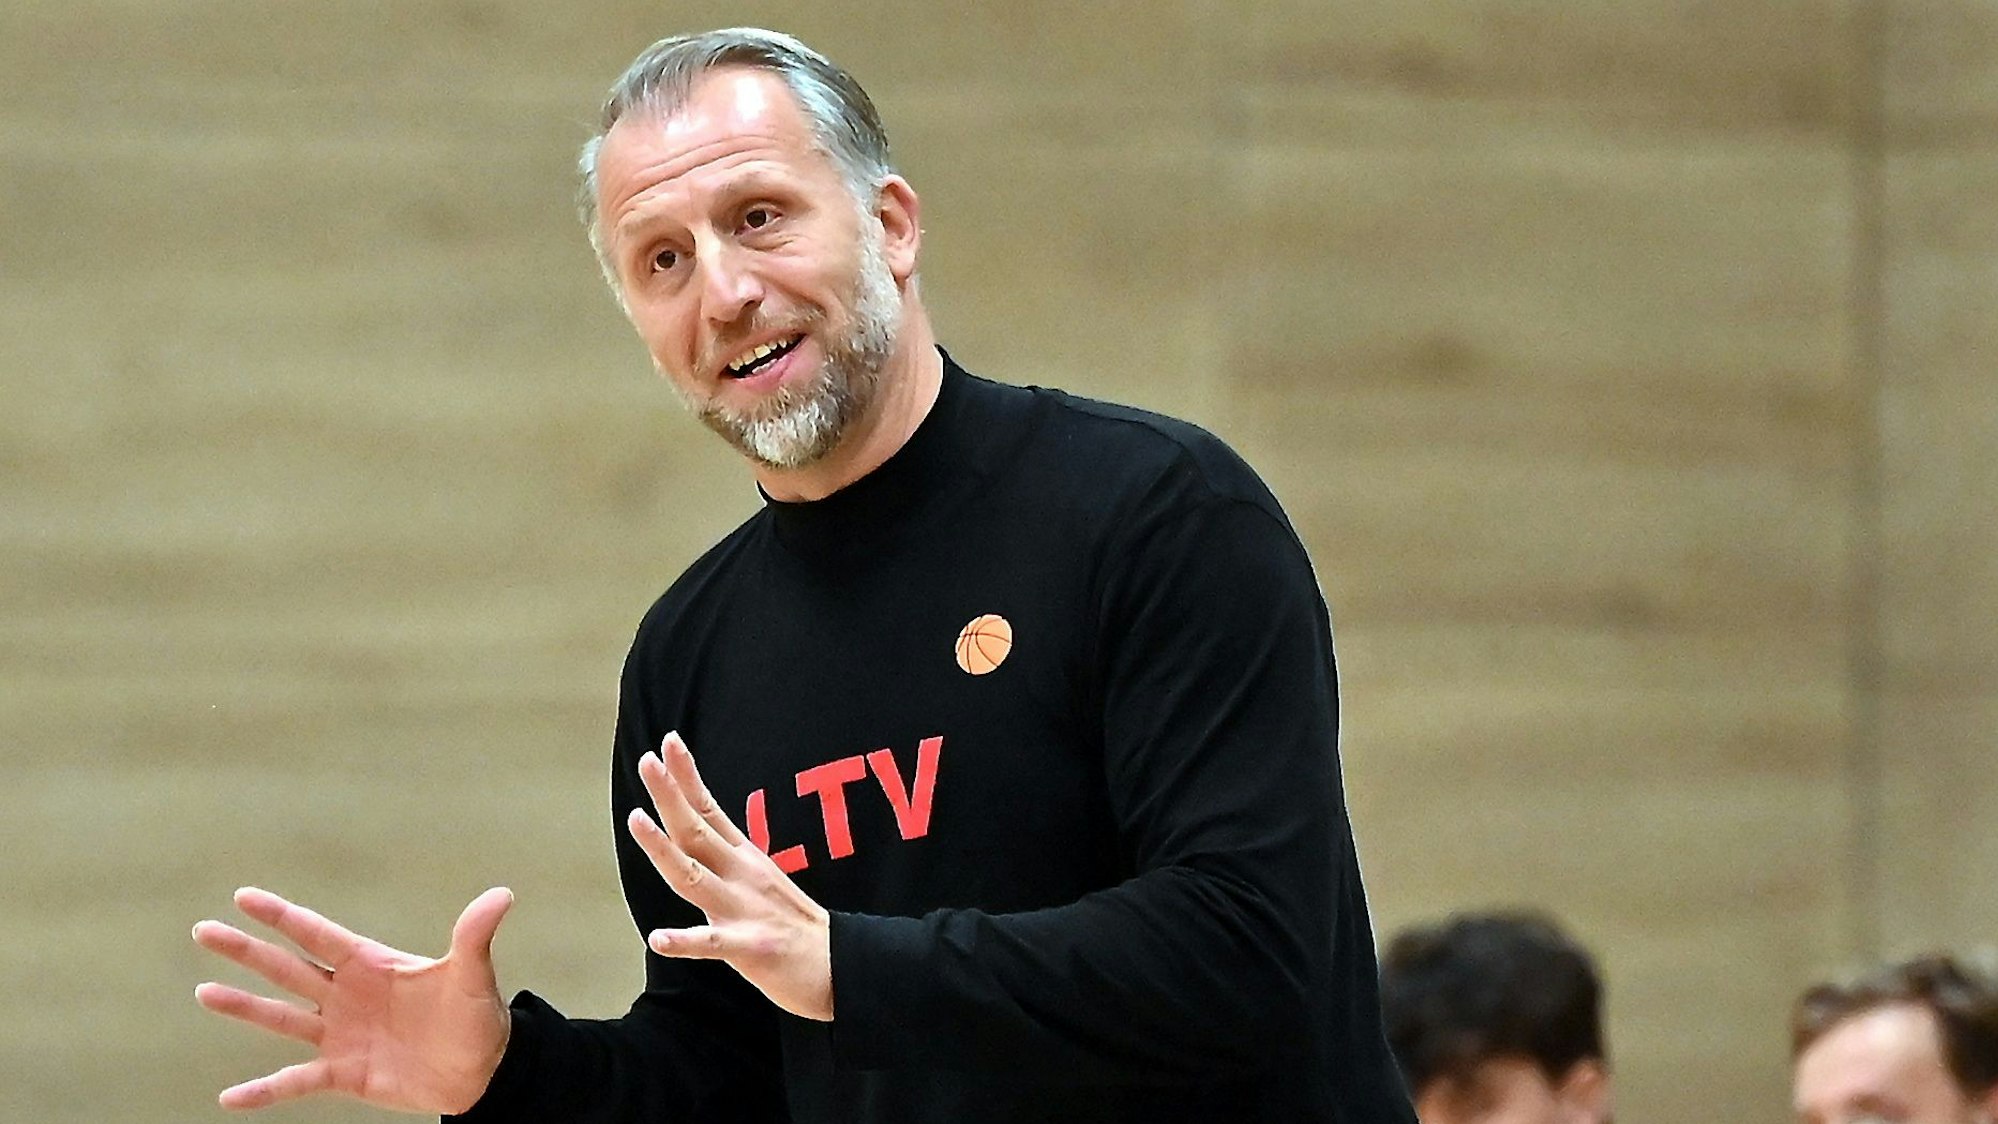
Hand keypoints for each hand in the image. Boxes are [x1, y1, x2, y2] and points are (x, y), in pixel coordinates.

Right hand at [192, 886, 513, 1112]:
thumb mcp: (473, 976)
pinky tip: (230, 1098)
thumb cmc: (477, 1017)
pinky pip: (295, 1082)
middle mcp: (347, 995)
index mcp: (371, 964)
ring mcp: (341, 1034)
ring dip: (243, 1007)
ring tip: (203, 992)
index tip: (243, 897)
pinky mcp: (344, 1074)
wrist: (482, 1072)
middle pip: (286, 968)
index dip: (282, 916)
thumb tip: (502, 894)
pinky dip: (264, 1091)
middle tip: (203, 931)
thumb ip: (475, 936)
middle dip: (246, 951)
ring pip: (282, 1017)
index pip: (317, 934)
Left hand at [629, 731, 833, 1020]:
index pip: (709, 809)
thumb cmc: (793, 924)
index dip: (687, 777)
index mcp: (744, 858)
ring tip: (636, 820)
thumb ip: (726, 854)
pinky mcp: (751, 948)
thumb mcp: (762, 876)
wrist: (840, 966)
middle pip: (696, 830)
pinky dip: (685, 941)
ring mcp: (744, 911)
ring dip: (663, 849)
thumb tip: (696, 826)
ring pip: (693, 877)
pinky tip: (659, 939)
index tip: (667, 741)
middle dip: (669, 796)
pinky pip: (712, 944)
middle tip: (647, 762)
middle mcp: (742, 876)